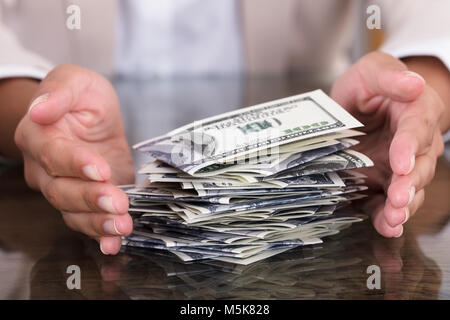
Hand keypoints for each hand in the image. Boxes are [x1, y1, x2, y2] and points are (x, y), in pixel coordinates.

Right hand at [15, 64, 134, 253]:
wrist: (88, 117)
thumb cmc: (80, 98)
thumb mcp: (75, 81)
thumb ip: (59, 92)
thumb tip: (39, 109)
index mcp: (38, 136)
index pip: (53, 154)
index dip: (75, 163)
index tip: (99, 169)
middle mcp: (44, 169)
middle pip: (61, 190)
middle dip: (91, 198)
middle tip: (118, 202)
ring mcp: (64, 188)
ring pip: (73, 212)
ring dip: (98, 222)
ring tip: (122, 226)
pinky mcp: (86, 200)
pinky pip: (86, 222)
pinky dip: (100, 235)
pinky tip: (114, 243)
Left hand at [331, 52, 444, 237]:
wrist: (359, 105)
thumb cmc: (367, 86)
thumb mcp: (371, 72)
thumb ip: (388, 77)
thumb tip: (414, 83)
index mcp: (416, 110)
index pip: (416, 128)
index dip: (408, 146)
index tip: (400, 161)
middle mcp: (416, 142)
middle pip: (420, 164)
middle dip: (409, 183)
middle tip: (399, 198)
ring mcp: (402, 165)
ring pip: (411, 188)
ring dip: (403, 206)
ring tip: (393, 219)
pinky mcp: (385, 181)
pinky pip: (390, 201)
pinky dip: (388, 216)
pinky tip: (386, 227)